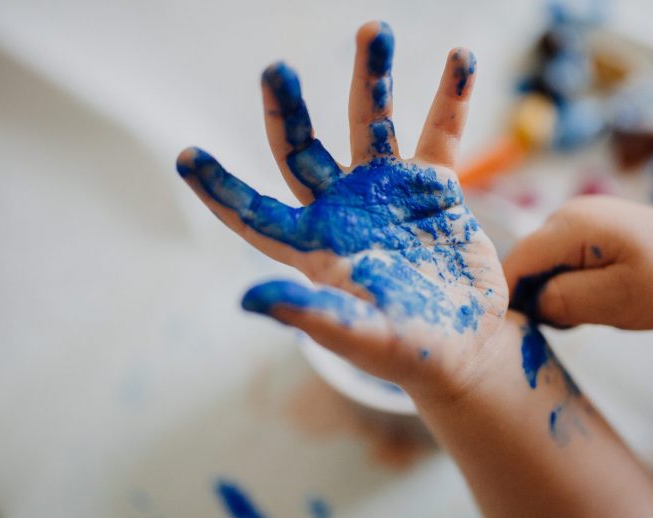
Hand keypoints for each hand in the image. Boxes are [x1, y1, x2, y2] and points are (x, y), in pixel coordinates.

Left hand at [176, 22, 507, 398]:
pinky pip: (439, 134)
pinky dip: (450, 98)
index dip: (220, 187)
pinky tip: (461, 58)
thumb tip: (247, 299)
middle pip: (303, 149)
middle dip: (289, 110)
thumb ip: (313, 314)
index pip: (255, 213)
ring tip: (376, 31)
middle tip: (277, 69)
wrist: (466, 343)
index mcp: (316, 246)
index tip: (186, 156)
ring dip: (372, 78)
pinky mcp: (433, 188)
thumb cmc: (410, 351)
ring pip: (371, 124)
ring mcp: (388, 192)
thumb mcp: (362, 335)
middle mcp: (344, 209)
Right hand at [504, 196, 652, 328]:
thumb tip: (528, 302)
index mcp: (573, 223)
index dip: (509, 297)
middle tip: (570, 323)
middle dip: (536, 297)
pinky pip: (558, 262)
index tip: (523, 329)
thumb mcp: (616, 301)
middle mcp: (568, 213)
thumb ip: (562, 300)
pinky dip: (566, 285)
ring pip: (541, 265)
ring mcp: (578, 219)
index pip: (516, 261)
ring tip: (589, 311)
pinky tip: (593, 297)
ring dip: (553, 294)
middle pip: (526, 262)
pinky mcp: (587, 231)